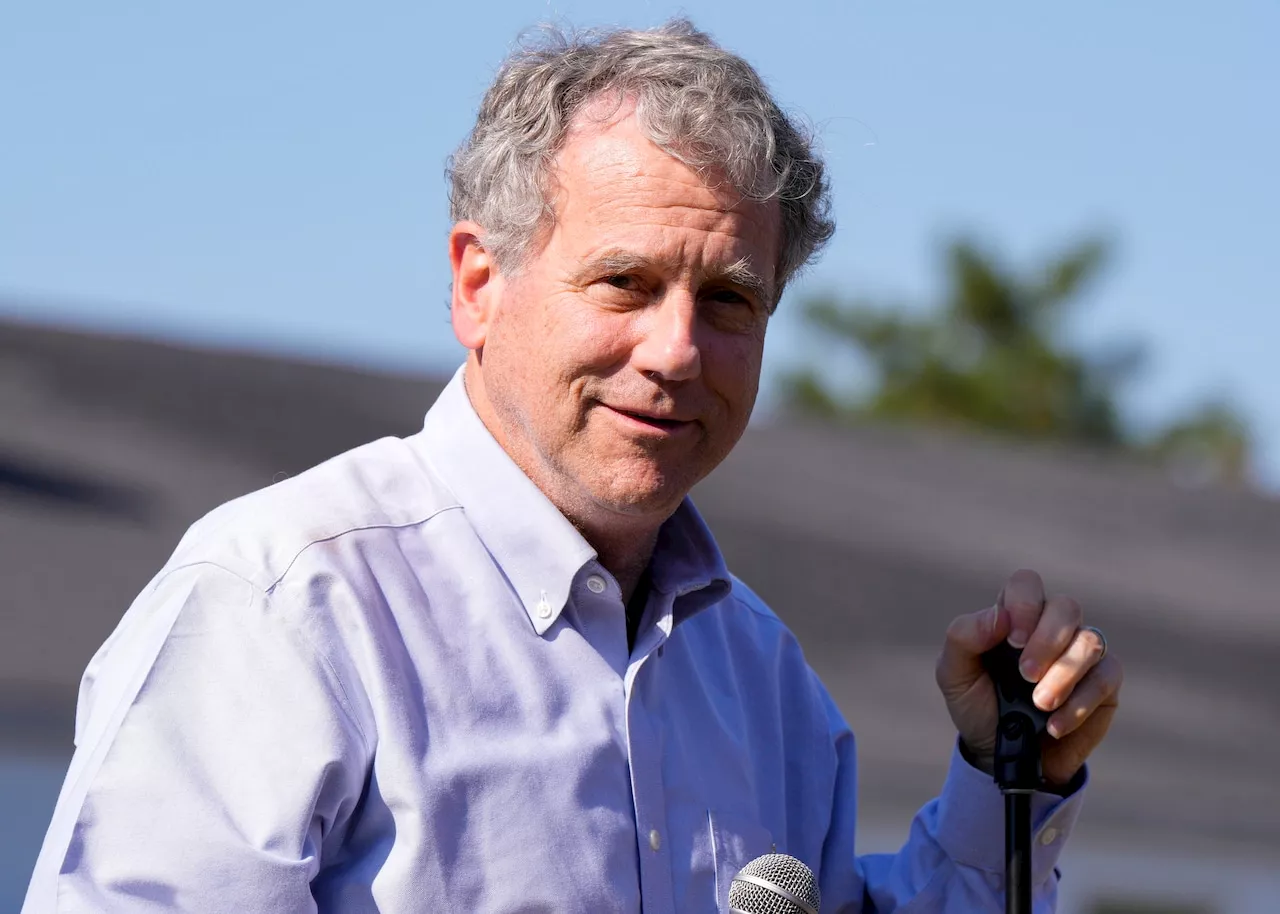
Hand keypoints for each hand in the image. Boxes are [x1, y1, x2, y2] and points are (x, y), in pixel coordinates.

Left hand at [934, 569, 1122, 786]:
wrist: (999, 755)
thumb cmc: (977, 704)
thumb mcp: (954, 673)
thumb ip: (964, 637)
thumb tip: (1000, 616)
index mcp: (1013, 616)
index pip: (1026, 583)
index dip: (1024, 604)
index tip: (1013, 641)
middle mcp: (1051, 627)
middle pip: (1066, 606)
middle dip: (1047, 641)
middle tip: (1025, 675)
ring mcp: (1081, 653)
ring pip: (1091, 641)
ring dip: (1064, 673)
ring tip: (1040, 704)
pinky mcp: (1104, 683)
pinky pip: (1107, 676)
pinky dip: (1080, 702)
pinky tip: (1054, 725)